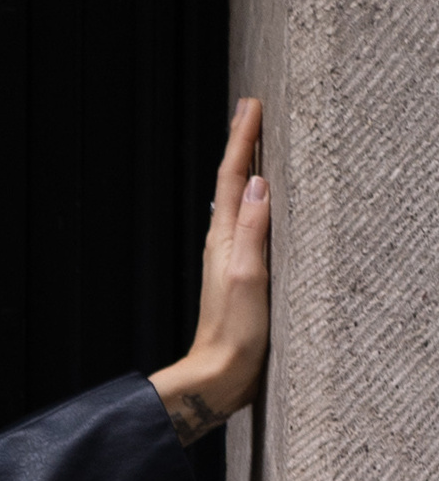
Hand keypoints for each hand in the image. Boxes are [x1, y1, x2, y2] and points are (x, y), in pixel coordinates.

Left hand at [150, 98, 269, 444]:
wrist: (221, 374)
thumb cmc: (236, 331)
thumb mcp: (249, 275)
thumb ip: (252, 230)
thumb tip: (256, 183)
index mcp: (223, 240)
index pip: (232, 179)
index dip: (241, 141)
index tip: (249, 105)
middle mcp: (223, 244)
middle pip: (231, 183)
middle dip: (240, 144)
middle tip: (249, 109)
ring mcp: (230, 258)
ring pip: (237, 201)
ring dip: (244, 168)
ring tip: (252, 141)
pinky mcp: (241, 274)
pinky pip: (248, 223)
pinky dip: (253, 200)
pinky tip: (259, 201)